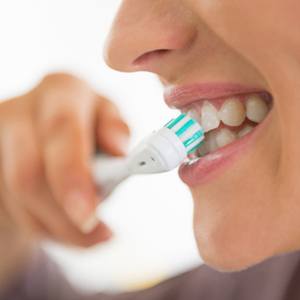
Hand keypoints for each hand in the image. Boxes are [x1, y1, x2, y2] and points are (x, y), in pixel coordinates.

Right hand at [0, 73, 129, 246]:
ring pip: (17, 195)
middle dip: (60, 214)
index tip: (89, 217)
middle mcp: (24, 108)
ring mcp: (0, 132)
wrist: (49, 129)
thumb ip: (116, 133)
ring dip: (54, 225)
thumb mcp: (108, 122)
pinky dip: (37, 223)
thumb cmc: (87, 127)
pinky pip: (8, 204)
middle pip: (29, 172)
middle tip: (89, 233)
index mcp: (63, 90)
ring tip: (83, 231)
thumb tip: (119, 150)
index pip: (62, 131)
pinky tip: (56, 221)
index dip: (73, 177)